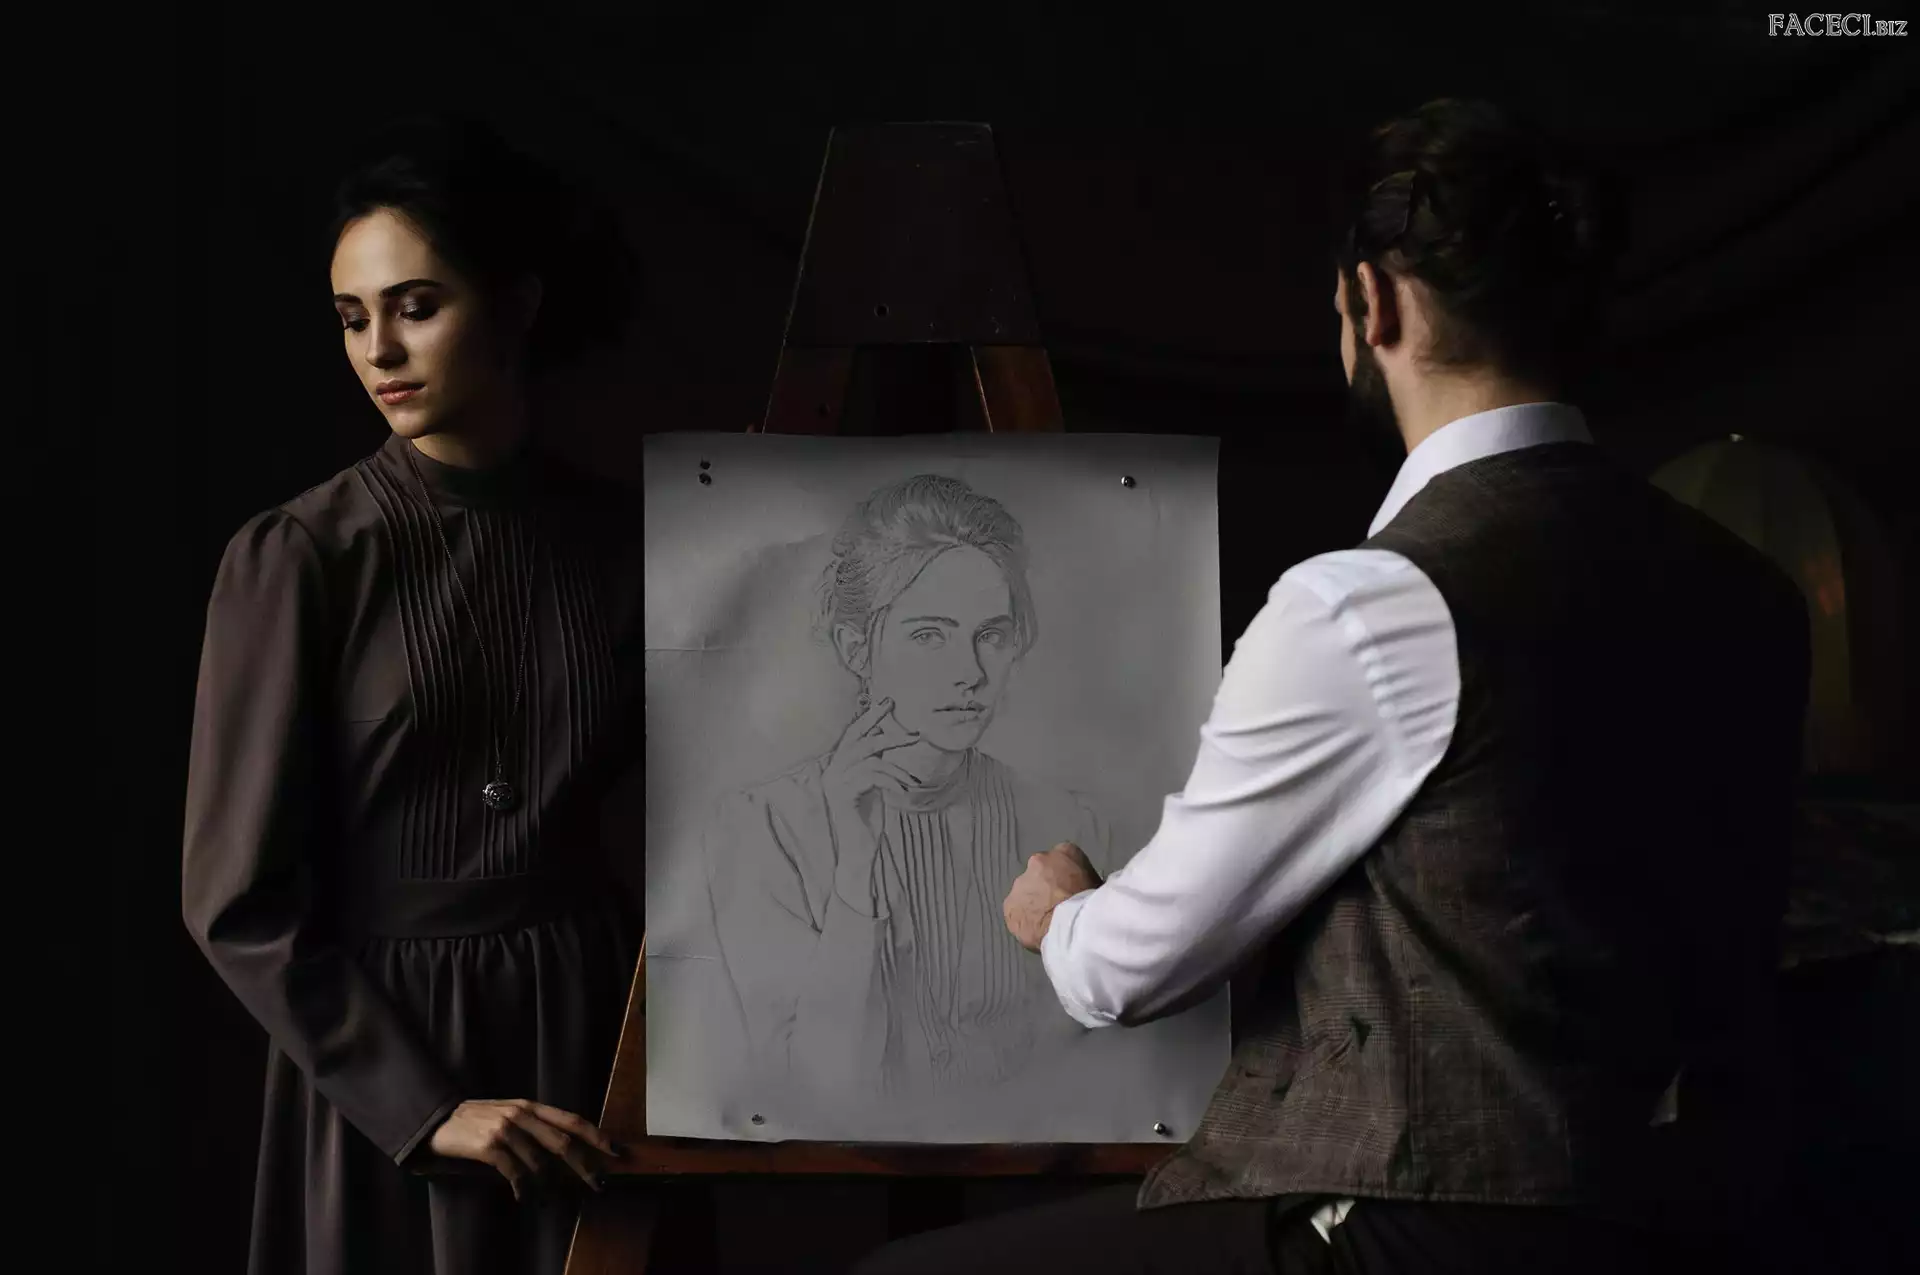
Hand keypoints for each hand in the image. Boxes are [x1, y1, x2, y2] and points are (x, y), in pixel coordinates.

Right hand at [426, 1098, 622, 1200]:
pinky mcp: (489, 1147)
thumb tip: (565, 1149)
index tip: (615, 1151)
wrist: (438, 1120)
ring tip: (552, 1199)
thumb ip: (534, 1126)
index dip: (596, 1135)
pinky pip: (516, 1173)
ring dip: (551, 1185)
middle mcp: (522, 1114)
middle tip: (598, 1184)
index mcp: (530, 1106)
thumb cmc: (477, 1120)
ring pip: (541, 1162)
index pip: (572, 1120)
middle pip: (564, 1142)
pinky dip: (524, 1189)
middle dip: (585, 1166)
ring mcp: (506, 1130)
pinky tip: (525, 1198)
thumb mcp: (509, 1113)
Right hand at [821, 696, 921, 904]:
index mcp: (837, 766)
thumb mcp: (874, 785)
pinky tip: (902, 792)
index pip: (852, 734)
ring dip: (896, 767)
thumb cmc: (868, 820)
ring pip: (870, 759)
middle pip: (860, 740)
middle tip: (910, 731)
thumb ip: (875, 763)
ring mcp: (834, 783)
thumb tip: (888, 736)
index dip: (869, 717)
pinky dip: (891, 781)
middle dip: (886, 731)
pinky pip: (871, 776)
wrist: (860, 852)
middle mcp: (832, 771)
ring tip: (912, 779)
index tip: (887, 702)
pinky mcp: (842, 795)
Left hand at [1003, 842, 1101, 952]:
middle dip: (1047, 888)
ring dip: (1034, 903)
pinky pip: (1016, 912)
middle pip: (1041, 874)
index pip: (1064, 860)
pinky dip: (1024, 919)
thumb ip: (1085, 880)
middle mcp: (1037, 862)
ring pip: (1026, 893)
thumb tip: (1082, 889)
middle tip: (1058, 906)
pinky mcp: (1009, 906)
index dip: (1067, 878)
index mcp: (1064, 852)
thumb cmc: (1091, 904)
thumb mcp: (1099, 884)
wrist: (1071, 924)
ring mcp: (1020, 884)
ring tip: (1047, 920)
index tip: (1072, 891)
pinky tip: (1036, 930)